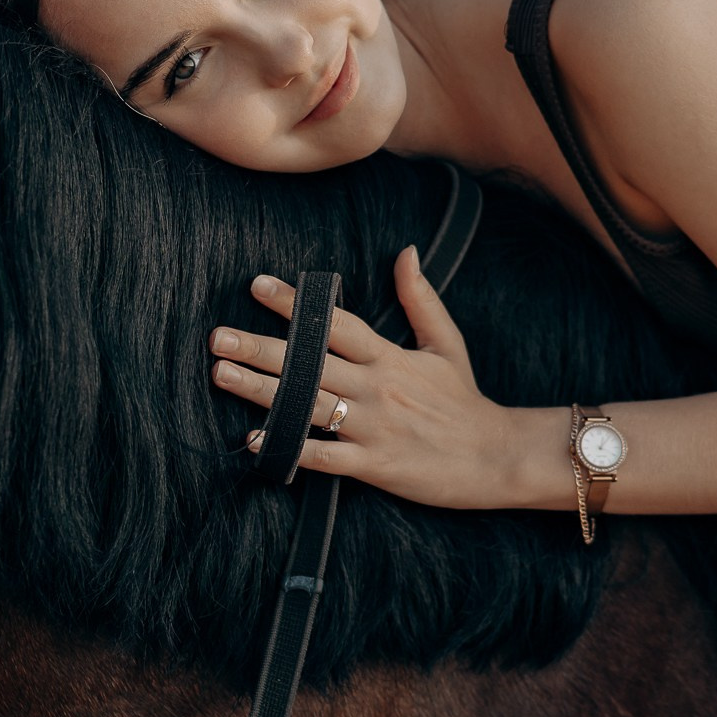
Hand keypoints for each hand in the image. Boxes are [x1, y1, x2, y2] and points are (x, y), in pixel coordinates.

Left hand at [209, 245, 536, 510]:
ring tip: (223, 374)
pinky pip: (324, 457)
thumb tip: (406, 251)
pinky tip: (255, 440)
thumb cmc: (466, 401)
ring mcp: (374, 427)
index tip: (258, 286)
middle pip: (311, 363)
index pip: (335, 323)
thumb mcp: (446, 344)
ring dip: (262, 391)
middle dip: (261, 348)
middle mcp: (377, 388)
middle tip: (218, 336)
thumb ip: (420, 299)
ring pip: (309, 405)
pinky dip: (290, 449)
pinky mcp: (375, 465)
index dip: (296, 304)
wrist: (497, 457)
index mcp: (390, 358)